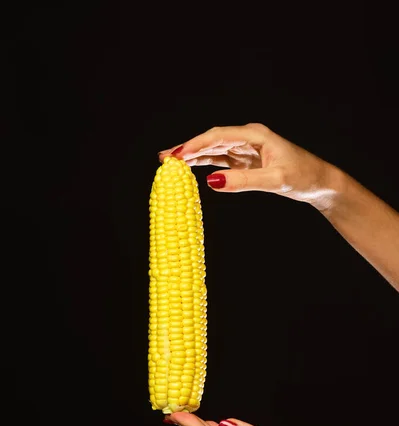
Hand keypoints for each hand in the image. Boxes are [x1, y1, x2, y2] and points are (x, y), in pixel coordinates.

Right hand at [159, 123, 338, 207]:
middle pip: (211, 140)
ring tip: (170, 162)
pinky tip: (191, 168)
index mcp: (255, 135)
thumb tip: (212, 182)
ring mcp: (247, 149)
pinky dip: (205, 164)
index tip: (176, 155)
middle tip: (163, 158)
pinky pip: (221, 160)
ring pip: (214, 150)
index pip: (218, 136)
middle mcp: (248, 138)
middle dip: (188, 149)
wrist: (319, 183)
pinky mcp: (247, 161)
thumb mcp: (274, 182)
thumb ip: (244, 182)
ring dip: (193, 156)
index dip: (196, 146)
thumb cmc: (303, 177)